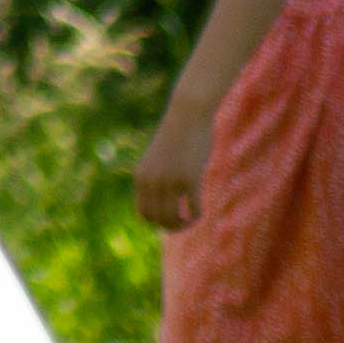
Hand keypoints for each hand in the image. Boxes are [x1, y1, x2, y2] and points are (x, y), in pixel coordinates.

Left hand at [134, 95, 214, 231]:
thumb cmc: (175, 139)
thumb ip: (157, 181)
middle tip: (186, 221)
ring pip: (175, 219)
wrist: (186, 116)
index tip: (171, 220)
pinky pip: (194, 210)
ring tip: (193, 218)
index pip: (144, 214)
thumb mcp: (159, 161)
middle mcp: (152, 180)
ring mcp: (170, 179)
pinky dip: (198, 216)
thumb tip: (164, 209)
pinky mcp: (189, 178)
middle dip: (173, 226)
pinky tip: (202, 210)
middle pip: (159, 220)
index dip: (157, 223)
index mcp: (141, 176)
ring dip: (186, 224)